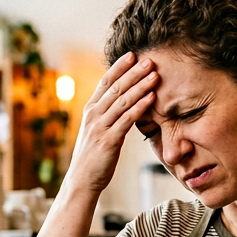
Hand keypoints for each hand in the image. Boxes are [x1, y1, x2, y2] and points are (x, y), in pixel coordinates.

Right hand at [65, 52, 157, 194]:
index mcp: (90, 110)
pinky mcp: (108, 140)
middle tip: (150, 60)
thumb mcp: (97, 131)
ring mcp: (100, 127)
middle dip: (133, 72)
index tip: (132, 55)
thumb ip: (107, 115)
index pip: (105, 82)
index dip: (119, 67)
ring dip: (140, 86)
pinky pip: (127, 119)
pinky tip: (152, 97)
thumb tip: (122, 103)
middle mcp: (93, 115)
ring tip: (154, 74)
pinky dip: (140, 106)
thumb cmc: (93, 157)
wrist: (81, 181)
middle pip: (115, 87)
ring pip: (122, 100)